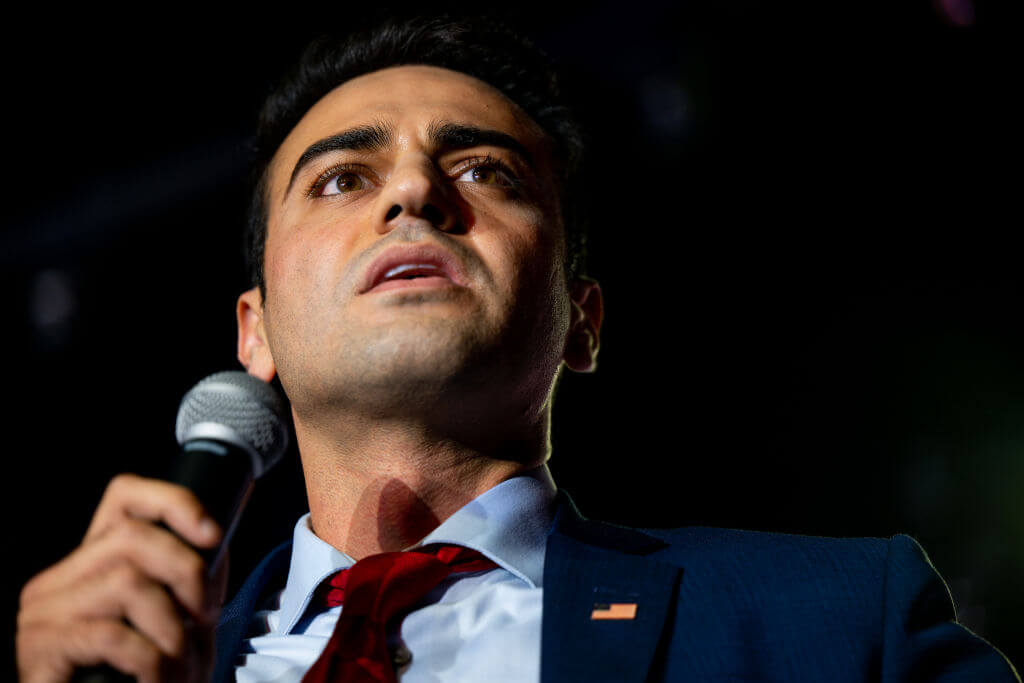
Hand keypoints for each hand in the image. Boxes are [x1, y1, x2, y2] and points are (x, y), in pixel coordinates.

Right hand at [16, 474, 227, 682]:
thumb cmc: (143, 681)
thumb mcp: (178, 622)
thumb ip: (188, 579)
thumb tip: (214, 536)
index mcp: (90, 566)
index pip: (124, 496)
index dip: (173, 502)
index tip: (213, 535)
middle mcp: (57, 581)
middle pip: (132, 536)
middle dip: (186, 572)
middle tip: (204, 619)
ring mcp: (43, 614)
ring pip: (126, 582)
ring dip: (171, 628)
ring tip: (180, 664)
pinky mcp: (40, 649)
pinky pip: (111, 635)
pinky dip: (150, 660)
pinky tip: (157, 680)